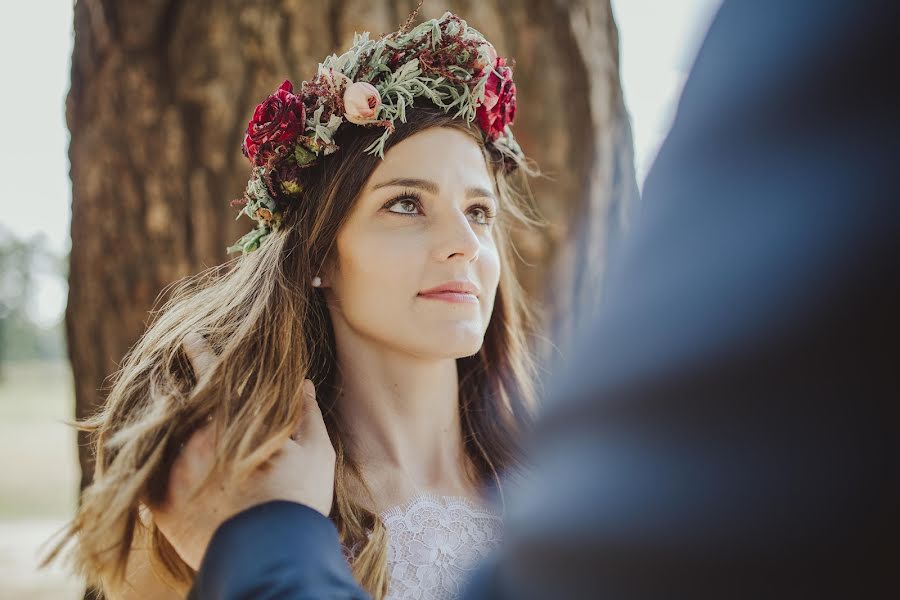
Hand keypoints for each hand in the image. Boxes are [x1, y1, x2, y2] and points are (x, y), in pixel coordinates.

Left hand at [149, 333, 335, 569]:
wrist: (269, 553)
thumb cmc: (298, 500)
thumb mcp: (317, 453)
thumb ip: (308, 415)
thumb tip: (304, 384)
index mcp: (237, 423)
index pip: (214, 377)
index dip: (201, 355)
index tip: (189, 338)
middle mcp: (200, 440)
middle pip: (183, 407)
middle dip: (182, 396)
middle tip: (175, 381)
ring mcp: (178, 471)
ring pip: (164, 439)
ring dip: (168, 432)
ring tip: (175, 434)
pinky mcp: (163, 504)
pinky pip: (146, 477)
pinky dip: (150, 469)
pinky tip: (152, 467)